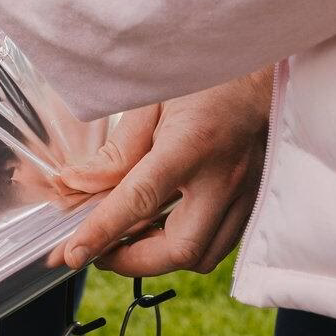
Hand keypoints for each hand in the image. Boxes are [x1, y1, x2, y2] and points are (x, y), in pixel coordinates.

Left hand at [59, 69, 273, 276]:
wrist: (263, 74)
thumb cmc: (201, 80)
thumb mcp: (149, 102)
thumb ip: (116, 149)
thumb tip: (78, 185)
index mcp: (190, 145)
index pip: (139, 200)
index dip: (102, 232)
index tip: (73, 253)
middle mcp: (222, 178)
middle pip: (178, 249)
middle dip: (131, 261)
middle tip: (97, 252)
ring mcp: (243, 194)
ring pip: (202, 256)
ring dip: (157, 259)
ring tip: (125, 242)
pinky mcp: (252, 202)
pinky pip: (218, 245)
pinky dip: (183, 248)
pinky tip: (159, 230)